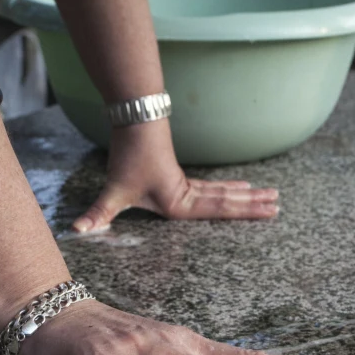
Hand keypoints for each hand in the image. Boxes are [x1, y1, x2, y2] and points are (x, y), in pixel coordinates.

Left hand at [72, 120, 279, 232]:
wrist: (135, 123)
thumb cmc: (128, 159)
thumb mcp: (114, 192)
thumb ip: (97, 214)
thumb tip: (75, 230)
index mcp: (179, 202)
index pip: (220, 209)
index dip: (247, 211)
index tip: (270, 210)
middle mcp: (187, 195)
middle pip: (227, 200)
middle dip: (253, 204)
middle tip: (278, 204)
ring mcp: (186, 185)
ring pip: (222, 192)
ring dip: (245, 195)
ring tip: (269, 195)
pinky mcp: (180, 177)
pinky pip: (210, 188)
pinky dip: (227, 189)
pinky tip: (238, 190)